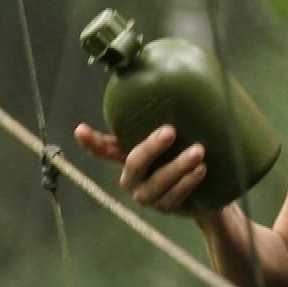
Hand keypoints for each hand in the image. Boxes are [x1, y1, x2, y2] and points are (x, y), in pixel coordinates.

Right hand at [72, 122, 212, 216]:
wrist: (207, 192)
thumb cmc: (182, 155)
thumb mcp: (172, 140)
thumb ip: (159, 121)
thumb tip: (163, 78)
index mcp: (127, 157)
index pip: (104, 150)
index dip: (92, 142)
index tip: (80, 129)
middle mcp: (132, 178)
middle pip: (134, 163)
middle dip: (151, 148)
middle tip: (171, 131)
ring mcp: (148, 196)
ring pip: (158, 182)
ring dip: (179, 165)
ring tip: (198, 150)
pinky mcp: (167, 208)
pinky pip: (175, 196)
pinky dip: (188, 182)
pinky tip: (201, 170)